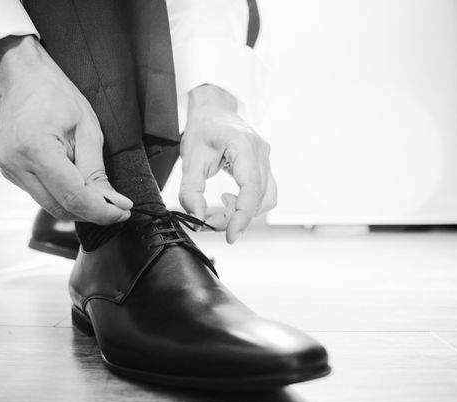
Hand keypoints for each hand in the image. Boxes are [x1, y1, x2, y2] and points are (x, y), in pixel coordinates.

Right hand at [0, 36, 131, 223]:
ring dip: (77, 205)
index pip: (73, 196)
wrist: (22, 78)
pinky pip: (41, 195)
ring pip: (50, 205)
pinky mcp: (8, 172)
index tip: (123, 213)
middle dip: (92, 212)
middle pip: (60, 207)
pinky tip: (74, 180)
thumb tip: (114, 204)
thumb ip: (97, 171)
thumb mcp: (88, 129)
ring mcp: (8, 169)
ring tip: (98, 192)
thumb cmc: (56, 95)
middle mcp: (16, 164)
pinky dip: (62, 195)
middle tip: (117, 207)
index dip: (101, 211)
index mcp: (36, 149)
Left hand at [179, 84, 276, 242]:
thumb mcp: (190, 159)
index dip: (242, 218)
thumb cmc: (203, 129)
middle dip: (237, 218)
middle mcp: (261, 153)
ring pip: (266, 198)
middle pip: (261, 199)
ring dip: (244, 212)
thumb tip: (197, 218)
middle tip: (211, 222)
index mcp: (245, 147)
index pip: (252, 191)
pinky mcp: (264, 166)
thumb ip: (191, 191)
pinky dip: (247, 203)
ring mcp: (266, 159)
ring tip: (220, 208)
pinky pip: (263, 192)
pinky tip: (228, 200)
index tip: (229, 236)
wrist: (213, 109)